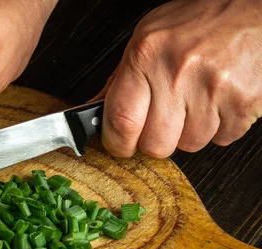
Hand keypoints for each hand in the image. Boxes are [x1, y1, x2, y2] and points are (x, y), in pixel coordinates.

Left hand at [98, 0, 261, 157]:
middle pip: (155, 144)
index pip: (120, 120)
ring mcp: (212, 88)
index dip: (117, 143)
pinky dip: (221, 128)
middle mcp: (177, 71)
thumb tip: (93, 112)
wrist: (256, 8)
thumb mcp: (149, 38)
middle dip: (156, 141)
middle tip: (163, 123)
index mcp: (146, 55)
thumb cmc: (201, 22)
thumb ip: (120, 78)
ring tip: (198, 101)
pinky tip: (220, 101)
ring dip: (192, 132)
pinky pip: (222, 139)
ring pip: (189, 145)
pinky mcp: (242, 101)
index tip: (120, 145)